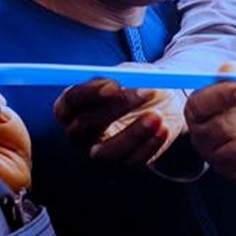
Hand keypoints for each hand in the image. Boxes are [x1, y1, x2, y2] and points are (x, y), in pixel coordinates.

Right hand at [53, 76, 179, 165]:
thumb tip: (122, 83)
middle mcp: (78, 132)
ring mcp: (98, 152)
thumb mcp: (133, 72)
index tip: (115, 85)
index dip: (90, 94)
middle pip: (85, 127)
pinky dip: (149, 145)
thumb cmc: (139, 84)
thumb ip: (126, 75)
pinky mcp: (121, 163)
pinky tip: (164, 128)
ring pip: (105, 152)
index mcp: (73, 105)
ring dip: (133, 134)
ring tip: (158, 116)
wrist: (165, 103)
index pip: (70, 101)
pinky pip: (130, 162)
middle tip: (147, 92)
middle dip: (115, 110)